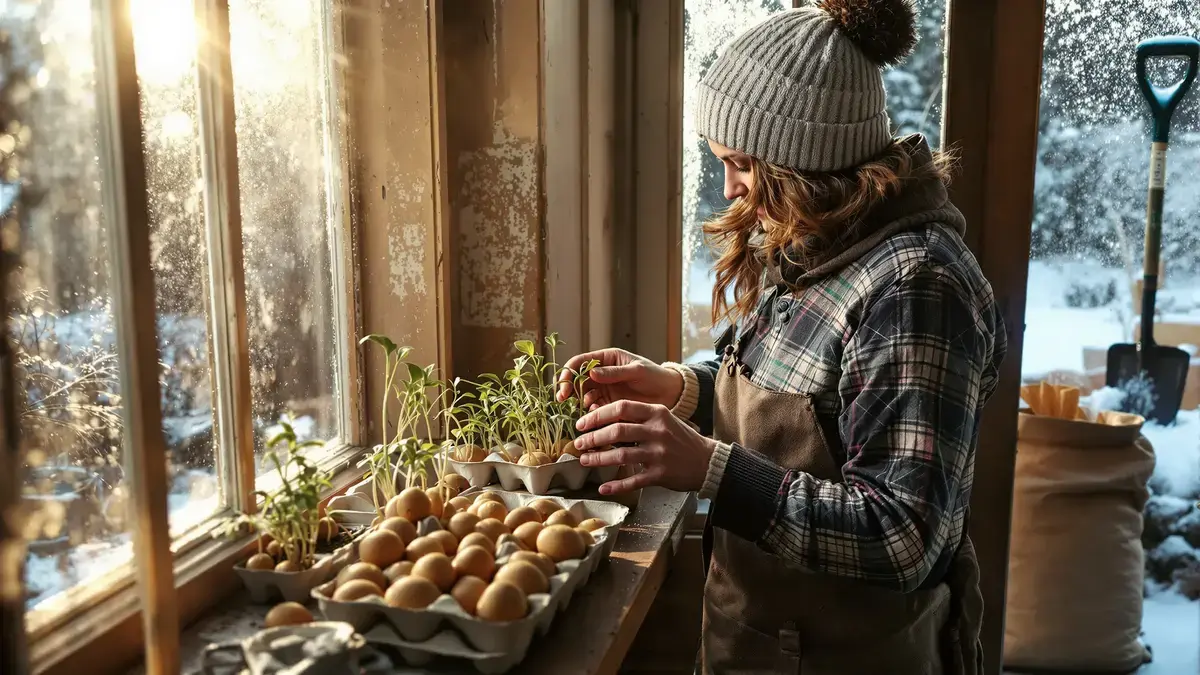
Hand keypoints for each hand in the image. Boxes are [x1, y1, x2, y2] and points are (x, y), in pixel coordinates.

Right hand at [556, 348, 682, 410]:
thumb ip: (615, 372)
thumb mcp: (637, 371)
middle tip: (563, 400)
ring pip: (582, 394)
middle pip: (576, 378)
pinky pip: (593, 407)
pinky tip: (594, 415)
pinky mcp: (609, 404)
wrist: (669, 394)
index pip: (580, 362)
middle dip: (567, 388)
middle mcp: (601, 373)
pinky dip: (590, 411)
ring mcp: (604, 389)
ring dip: (577, 401)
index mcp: (607, 358)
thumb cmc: (655, 376)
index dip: (569, 373)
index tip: (565, 386)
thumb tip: (591, 372)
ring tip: (581, 409)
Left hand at [573, 400, 715, 494]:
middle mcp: (657, 431)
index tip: (582, 423)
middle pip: (617, 431)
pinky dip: (617, 486)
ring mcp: (659, 454)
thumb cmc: (682, 439)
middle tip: (578, 443)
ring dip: (599, 459)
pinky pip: (634, 481)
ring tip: (585, 461)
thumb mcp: (664, 419)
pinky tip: (604, 488)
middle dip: (593, 437)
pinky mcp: (660, 474)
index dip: (597, 415)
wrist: (707, 461)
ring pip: (621, 455)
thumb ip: (640, 417)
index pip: (621, 408)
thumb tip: (605, 420)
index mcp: (657, 413)